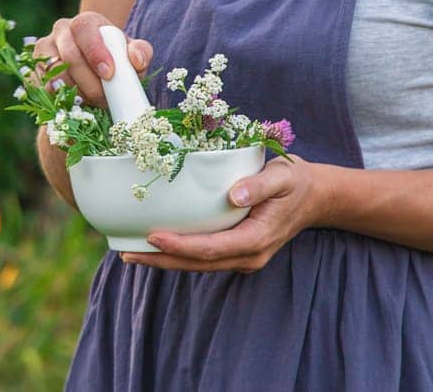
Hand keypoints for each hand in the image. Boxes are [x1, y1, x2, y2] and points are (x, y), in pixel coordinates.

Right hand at [31, 12, 153, 108]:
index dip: (95, 51)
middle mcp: (60, 32)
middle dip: (89, 82)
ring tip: (92, 103)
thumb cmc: (114, 60)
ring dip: (75, 93)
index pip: (84, 28)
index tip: (109, 73)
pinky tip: (75, 104)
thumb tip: (136, 60)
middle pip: (69, 55)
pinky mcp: (33, 71)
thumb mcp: (130, 54)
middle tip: (104, 100)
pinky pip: (42, 88)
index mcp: (85, 23)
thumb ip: (140, 52)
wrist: (92, 70)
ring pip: (54, 75)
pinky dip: (59, 99)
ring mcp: (43, 51)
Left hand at [121, 156, 333, 272]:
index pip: (212, 248)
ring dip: (164, 261)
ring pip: (197, 265)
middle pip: (198, 263)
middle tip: (127, 253)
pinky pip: (202, 258)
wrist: (314, 197)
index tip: (152, 236)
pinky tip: (153, 248)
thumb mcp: (283, 176)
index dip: (180, 246)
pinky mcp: (235, 251)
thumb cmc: (295, 183)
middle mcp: (248, 255)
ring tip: (130, 253)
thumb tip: (234, 194)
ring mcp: (242, 257)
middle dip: (161, 260)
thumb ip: (260, 184)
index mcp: (257, 239)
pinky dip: (177, 255)